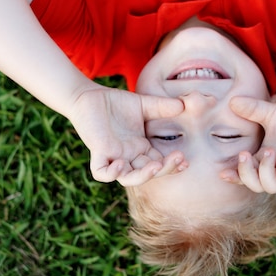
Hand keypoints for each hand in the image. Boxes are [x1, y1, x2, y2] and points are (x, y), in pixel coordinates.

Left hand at [67, 86, 185, 185]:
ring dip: (143, 176)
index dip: (173, 165)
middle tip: (178, 158)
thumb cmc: (116, 103)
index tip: (186, 160)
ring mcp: (113, 157)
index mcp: (142, 149)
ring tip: (156, 166)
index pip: (161, 163)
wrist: (90, 96)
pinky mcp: (98, 152)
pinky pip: (101, 173)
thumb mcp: (145, 104)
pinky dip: (111, 173)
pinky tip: (121, 163)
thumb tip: (184, 104)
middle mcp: (130, 157)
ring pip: (129, 178)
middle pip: (149, 173)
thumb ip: (163, 107)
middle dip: (165, 169)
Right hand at [221, 96, 275, 191]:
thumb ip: (251, 109)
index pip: (245, 175)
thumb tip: (232, 100)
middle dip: (246, 174)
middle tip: (244, 154)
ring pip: (272, 187)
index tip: (222, 172)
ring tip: (270, 151)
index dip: (234, 177)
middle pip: (255, 186)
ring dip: (265, 171)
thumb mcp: (270, 113)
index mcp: (264, 159)